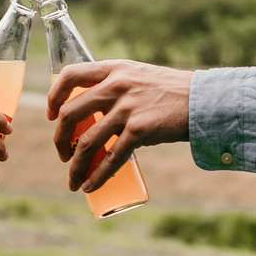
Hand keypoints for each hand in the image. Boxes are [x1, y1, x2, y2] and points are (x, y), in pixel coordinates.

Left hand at [47, 60, 188, 194]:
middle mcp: (117, 85)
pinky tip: (89, 186)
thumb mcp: (139, 77)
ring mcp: (127, 108)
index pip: (70, 76)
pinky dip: (97, 176)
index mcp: (114, 69)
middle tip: (62, 153)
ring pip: (87, 141)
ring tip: (73, 179)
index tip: (51, 115)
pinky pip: (111, 158)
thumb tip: (93, 113)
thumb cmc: (172, 92)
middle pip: (70, 113)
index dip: (54, 96)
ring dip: (75, 165)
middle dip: (59, 139)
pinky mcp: (139, 130)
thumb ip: (117, 87)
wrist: (203, 101)